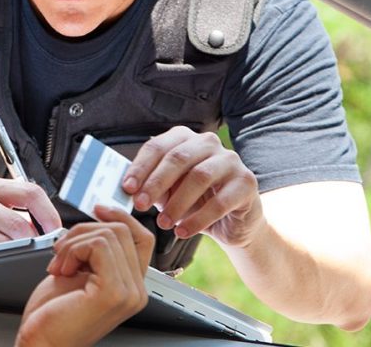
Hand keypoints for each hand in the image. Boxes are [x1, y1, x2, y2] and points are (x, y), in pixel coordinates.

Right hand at [0, 175, 61, 256]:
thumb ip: (13, 211)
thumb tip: (48, 227)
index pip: (31, 192)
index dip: (49, 215)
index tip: (55, 232)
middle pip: (20, 223)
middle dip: (31, 244)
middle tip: (32, 253)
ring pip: (5, 242)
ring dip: (11, 255)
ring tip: (4, 257)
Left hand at [15, 205, 153, 346]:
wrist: (41, 343)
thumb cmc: (52, 315)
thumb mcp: (79, 271)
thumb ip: (97, 250)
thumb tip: (99, 220)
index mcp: (131, 285)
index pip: (142, 238)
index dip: (122, 217)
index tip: (99, 209)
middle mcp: (136, 291)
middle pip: (123, 230)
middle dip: (83, 231)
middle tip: (62, 252)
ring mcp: (128, 292)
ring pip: (108, 234)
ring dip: (73, 243)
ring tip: (60, 265)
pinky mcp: (114, 292)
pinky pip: (98, 245)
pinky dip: (73, 250)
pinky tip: (62, 270)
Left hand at [122, 126, 263, 247]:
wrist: (232, 222)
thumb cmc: (193, 201)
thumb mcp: (166, 192)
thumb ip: (148, 186)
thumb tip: (123, 190)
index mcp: (185, 138)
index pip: (158, 146)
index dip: (140, 167)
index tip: (127, 188)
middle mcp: (209, 143)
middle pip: (178, 158)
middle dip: (156, 183)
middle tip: (140, 205)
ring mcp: (231, 160)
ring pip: (199, 177)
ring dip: (177, 203)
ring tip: (164, 223)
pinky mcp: (247, 183)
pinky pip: (220, 201)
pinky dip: (198, 219)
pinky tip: (183, 232)